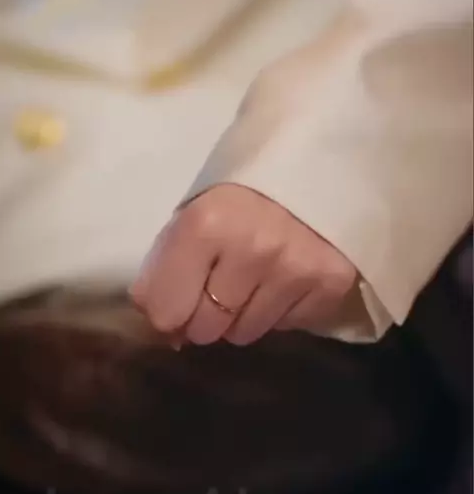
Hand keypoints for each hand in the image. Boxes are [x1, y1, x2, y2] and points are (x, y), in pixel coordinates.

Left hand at [130, 184, 356, 345]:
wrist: (314, 159)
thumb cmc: (240, 188)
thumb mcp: (191, 214)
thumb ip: (166, 269)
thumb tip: (163, 330)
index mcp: (205, 225)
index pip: (167, 312)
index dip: (167, 310)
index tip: (178, 297)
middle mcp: (252, 250)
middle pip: (207, 329)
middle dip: (205, 315)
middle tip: (218, 284)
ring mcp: (296, 269)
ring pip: (246, 334)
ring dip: (243, 316)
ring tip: (255, 277)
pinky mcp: (331, 283)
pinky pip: (287, 326)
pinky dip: (281, 310)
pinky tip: (286, 276)